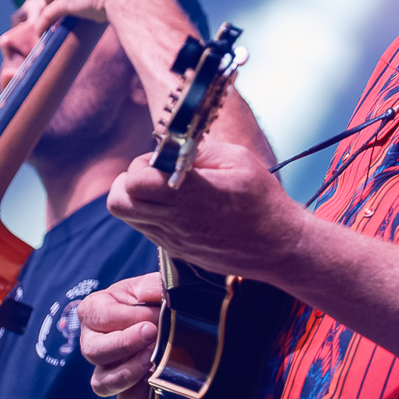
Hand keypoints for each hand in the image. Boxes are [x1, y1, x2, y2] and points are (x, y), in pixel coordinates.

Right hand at [78, 272, 162, 398]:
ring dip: (128, 372)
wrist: (173, 318)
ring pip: (102, 383)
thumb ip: (153, 286)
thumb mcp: (153, 285)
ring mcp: (107, 369)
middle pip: (93, 352)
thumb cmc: (155, 298)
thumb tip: (153, 294)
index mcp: (95, 310)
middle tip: (153, 334)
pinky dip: (141, 395)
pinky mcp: (125, 390)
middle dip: (125, 344)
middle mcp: (94, 342)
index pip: (99, 317)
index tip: (152, 317)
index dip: (127, 318)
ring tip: (153, 359)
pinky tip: (157, 380)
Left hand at [107, 141, 308, 284]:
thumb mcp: (239, 160)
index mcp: (191, 195)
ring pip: (129, 217)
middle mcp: (176, 221)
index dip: (142, 165)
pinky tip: (179, 206)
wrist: (279, 247)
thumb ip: (200, 150)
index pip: (136, 182)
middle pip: (119, 203)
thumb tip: (172, 147)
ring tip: (166, 190)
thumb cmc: (263, 201)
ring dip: (139, 199)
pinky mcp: (177, 251)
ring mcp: (174, 240)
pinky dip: (152, 214)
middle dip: (128, 182)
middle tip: (154, 174)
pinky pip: (147, 229)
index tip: (164, 161)